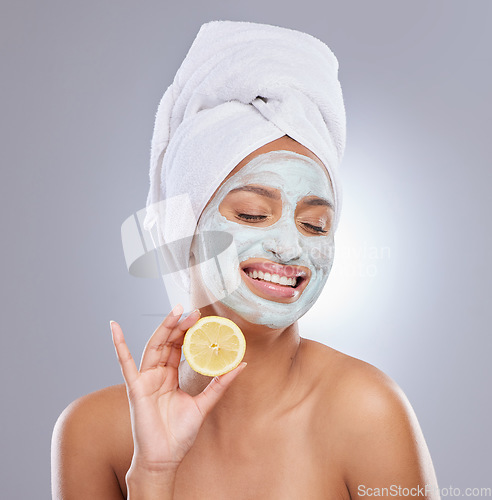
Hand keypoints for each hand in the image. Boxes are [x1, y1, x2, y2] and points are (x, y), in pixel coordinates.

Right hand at [110, 305, 246, 472]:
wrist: (164, 458)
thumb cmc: (179, 434)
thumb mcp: (204, 404)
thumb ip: (220, 383)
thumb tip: (242, 364)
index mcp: (171, 376)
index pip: (179, 347)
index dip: (188, 331)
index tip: (201, 317)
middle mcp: (157, 374)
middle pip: (167, 342)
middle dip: (179, 325)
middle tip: (193, 310)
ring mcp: (145, 379)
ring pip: (153, 346)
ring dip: (163, 328)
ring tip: (175, 311)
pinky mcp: (135, 387)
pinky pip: (125, 363)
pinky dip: (118, 344)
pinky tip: (114, 327)